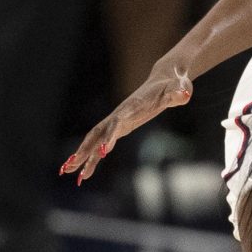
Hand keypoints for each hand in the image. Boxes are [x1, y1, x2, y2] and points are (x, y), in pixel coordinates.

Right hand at [63, 59, 194, 181]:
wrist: (167, 80)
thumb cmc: (174, 85)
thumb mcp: (179, 88)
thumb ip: (179, 92)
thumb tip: (185, 93)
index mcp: (133, 106)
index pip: (118, 122)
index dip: (110, 136)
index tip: (103, 152)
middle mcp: (121, 114)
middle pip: (98, 132)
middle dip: (84, 149)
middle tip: (71, 165)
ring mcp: (119, 120)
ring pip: (95, 139)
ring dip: (82, 155)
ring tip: (67, 171)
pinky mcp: (121, 126)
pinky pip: (102, 142)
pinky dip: (92, 156)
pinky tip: (85, 171)